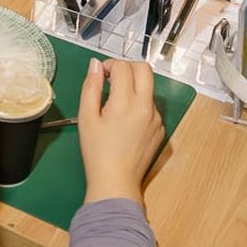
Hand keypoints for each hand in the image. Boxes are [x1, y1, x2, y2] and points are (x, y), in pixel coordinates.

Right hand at [78, 58, 163, 204]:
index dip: (109, 65)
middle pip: (144, 69)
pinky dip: (139, 104)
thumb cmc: (97, 151)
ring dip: (134, 86)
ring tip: (115, 105)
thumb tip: (95, 65)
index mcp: (126, 102)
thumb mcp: (86, 116)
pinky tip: (125, 122)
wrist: (116, 180)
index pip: (123, 67)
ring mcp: (156, 118)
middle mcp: (146, 107)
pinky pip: (151, 107)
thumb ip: (91, 86)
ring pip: (149, 88)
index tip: (100, 75)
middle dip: (127, 67)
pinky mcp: (160, 129)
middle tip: (112, 79)